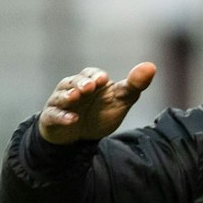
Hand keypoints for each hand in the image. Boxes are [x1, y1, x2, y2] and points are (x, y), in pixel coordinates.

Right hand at [38, 63, 155, 144]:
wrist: (81, 136)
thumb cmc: (101, 112)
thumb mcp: (121, 100)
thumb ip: (134, 85)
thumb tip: (151, 66)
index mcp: (90, 82)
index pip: (91, 73)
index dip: (96, 75)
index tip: (103, 80)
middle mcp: (73, 89)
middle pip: (73, 81)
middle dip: (80, 83)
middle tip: (88, 87)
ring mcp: (60, 103)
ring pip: (60, 95)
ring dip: (67, 96)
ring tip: (74, 97)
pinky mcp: (52, 118)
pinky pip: (53, 115)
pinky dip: (61, 117)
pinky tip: (72, 120)